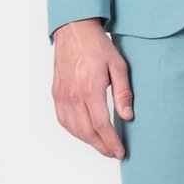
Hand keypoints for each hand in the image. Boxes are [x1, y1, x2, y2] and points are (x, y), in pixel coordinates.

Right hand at [51, 18, 133, 158]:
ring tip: (102, 145)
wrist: (74, 30)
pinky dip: (75, 131)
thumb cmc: (97, 45)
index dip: (111, 142)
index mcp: (90, 88)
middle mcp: (73, 95)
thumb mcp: (118, 65)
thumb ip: (123, 92)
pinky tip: (85, 132)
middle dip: (102, 146)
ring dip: (88, 141)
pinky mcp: (56, 93)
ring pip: (74, 129)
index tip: (120, 151)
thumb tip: (127, 116)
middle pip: (87, 132)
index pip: (101, 125)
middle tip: (113, 152)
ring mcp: (62, 95)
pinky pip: (64, 120)